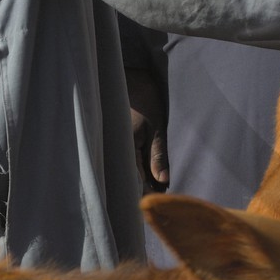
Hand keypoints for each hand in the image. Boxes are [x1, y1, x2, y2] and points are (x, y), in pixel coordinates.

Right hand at [126, 65, 168, 192]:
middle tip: (164, 191)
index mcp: (123, 149)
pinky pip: (127, 161)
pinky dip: (138, 167)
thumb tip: (163, 182)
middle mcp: (115, 151)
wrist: (132, 78)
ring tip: (160, 183)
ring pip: (129, 171)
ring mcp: (115, 147)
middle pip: (130, 179)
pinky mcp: (117, 143)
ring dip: (142, 178)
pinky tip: (150, 170)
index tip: (163, 201)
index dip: (148, 192)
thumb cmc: (145, 101)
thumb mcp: (157, 128)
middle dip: (145, 187)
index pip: (134, 181)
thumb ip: (158, 156)